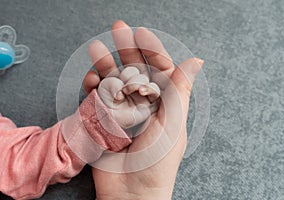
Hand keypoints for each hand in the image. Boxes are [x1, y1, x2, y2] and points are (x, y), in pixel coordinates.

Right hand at [83, 20, 203, 199]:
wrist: (131, 193)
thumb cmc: (157, 160)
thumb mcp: (173, 123)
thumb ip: (179, 90)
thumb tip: (196, 59)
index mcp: (162, 103)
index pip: (158, 70)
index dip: (151, 50)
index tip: (141, 33)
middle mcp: (142, 105)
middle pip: (134, 70)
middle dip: (126, 49)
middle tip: (118, 28)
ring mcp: (121, 112)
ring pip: (113, 82)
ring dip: (105, 65)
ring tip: (96, 49)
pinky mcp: (103, 121)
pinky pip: (97, 99)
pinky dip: (93, 88)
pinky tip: (91, 80)